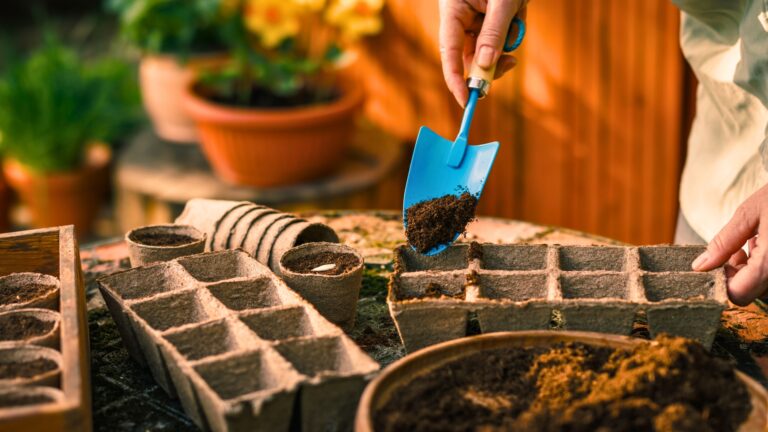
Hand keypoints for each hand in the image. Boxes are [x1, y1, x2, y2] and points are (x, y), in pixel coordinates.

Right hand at [439, 0, 526, 105]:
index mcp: (452, 11)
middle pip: (471, 56)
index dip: (456, 80)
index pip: (449, 53)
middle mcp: (460, 18)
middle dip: (492, 62)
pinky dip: (514, 28)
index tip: (466, 101)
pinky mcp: (489, 18)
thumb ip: (494, 32)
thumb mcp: (503, 0)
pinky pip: (501, 36)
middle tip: (511, 62)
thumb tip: (485, 66)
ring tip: (518, 8)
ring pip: (491, 47)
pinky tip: (518, 7)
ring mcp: (475, 18)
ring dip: (509, 38)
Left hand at [692, 183, 767, 305]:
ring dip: (752, 271)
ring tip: (754, 242)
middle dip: (737, 274)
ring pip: (765, 287)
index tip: (719, 260)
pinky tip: (765, 242)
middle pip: (753, 292)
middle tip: (736, 248)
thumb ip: (724, 242)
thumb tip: (700, 266)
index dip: (722, 281)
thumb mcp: (749, 213)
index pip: (738, 294)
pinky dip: (765, 265)